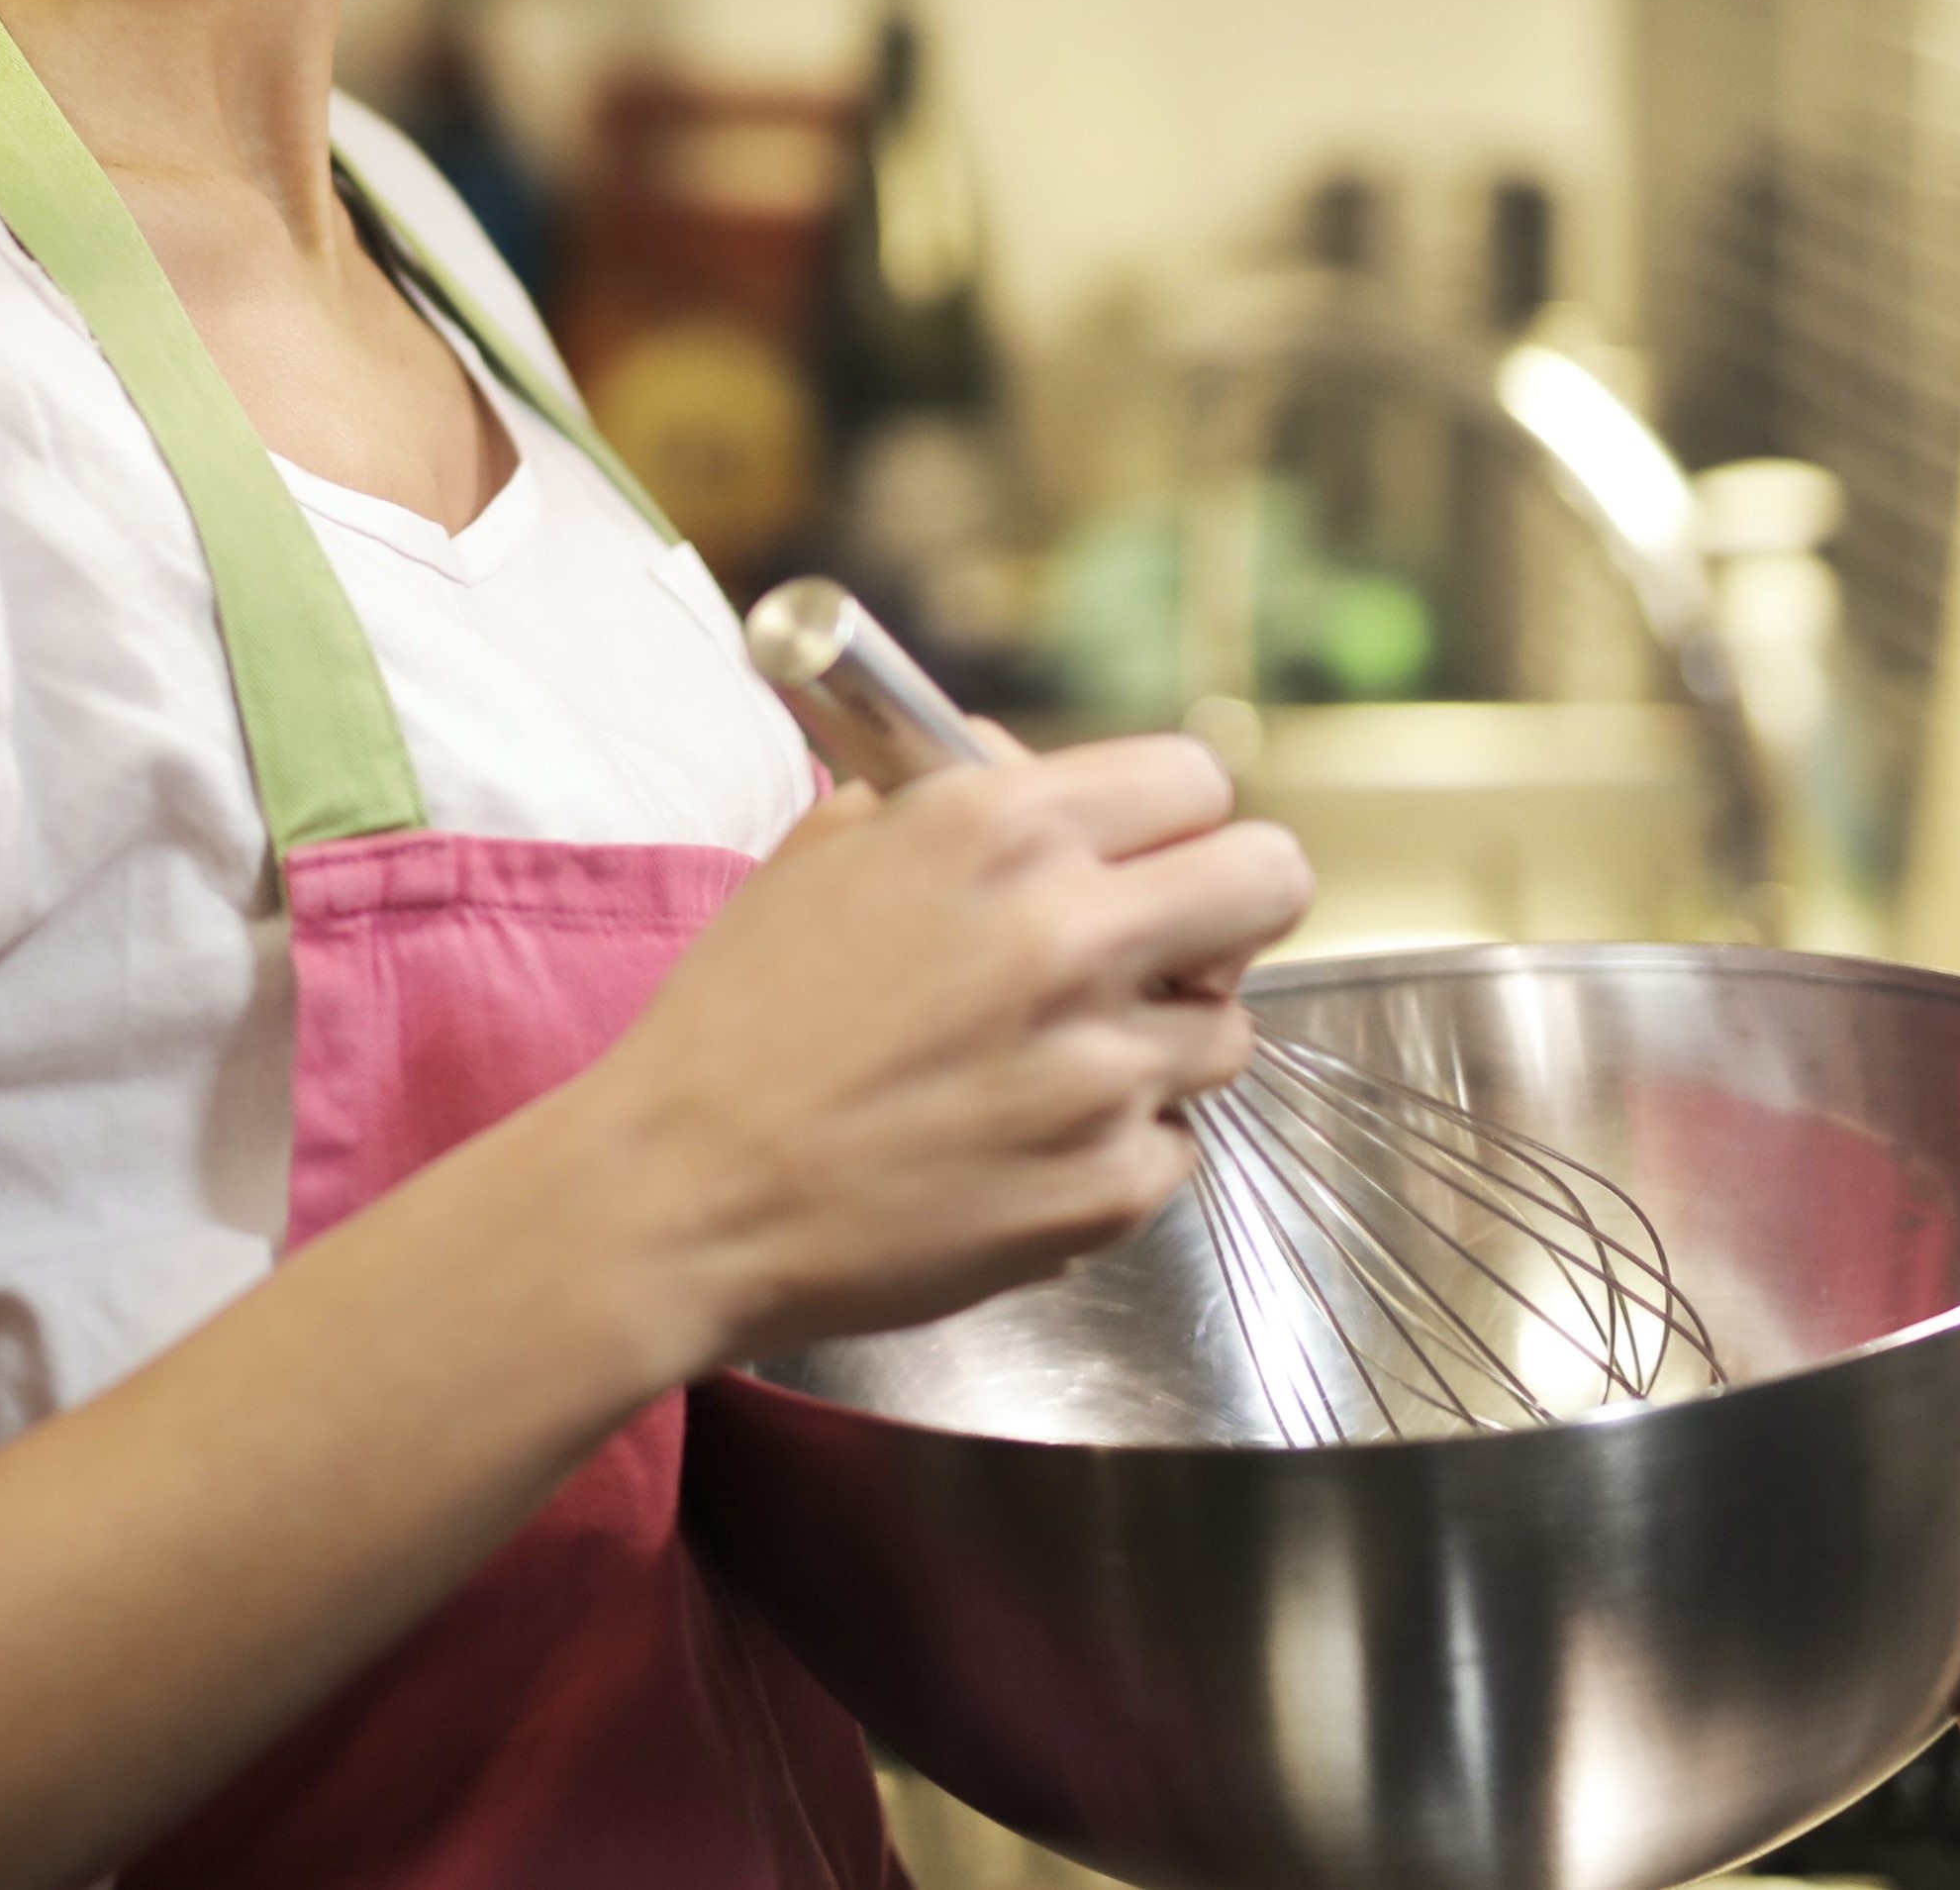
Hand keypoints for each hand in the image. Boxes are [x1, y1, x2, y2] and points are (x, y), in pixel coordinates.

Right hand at [583, 738, 1313, 1368]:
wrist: (687, 1191)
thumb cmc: (739, 1021)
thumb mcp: (827, 849)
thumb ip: (950, 792)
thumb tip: (1032, 768)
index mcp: (998, 829)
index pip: (1196, 780)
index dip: (1177, 815)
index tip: (1154, 848)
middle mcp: (1068, 935)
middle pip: (1272, 880)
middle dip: (1230, 903)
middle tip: (1173, 938)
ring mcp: (1099, 1071)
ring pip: (1230, 1030)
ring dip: (1166, 1037)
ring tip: (1065, 1056)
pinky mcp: (1105, 1189)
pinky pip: (1173, 1145)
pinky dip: (1119, 1143)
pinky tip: (1031, 1137)